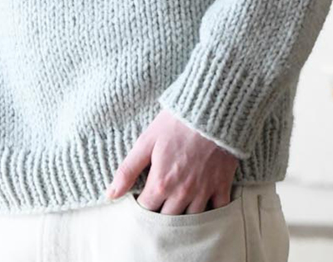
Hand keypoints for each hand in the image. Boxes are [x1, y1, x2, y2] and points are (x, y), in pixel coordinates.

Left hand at [107, 108, 239, 214]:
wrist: (209, 110)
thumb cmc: (175, 123)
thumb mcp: (146, 142)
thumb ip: (127, 170)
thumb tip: (111, 194)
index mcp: (161, 183)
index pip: (146, 210)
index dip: (141, 206)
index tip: (142, 198)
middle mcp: (182, 193)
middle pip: (168, 221)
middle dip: (161, 216)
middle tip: (158, 205)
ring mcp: (204, 192)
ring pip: (192, 220)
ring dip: (184, 218)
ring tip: (177, 208)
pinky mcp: (222, 186)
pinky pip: (218, 211)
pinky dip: (212, 214)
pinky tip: (204, 209)